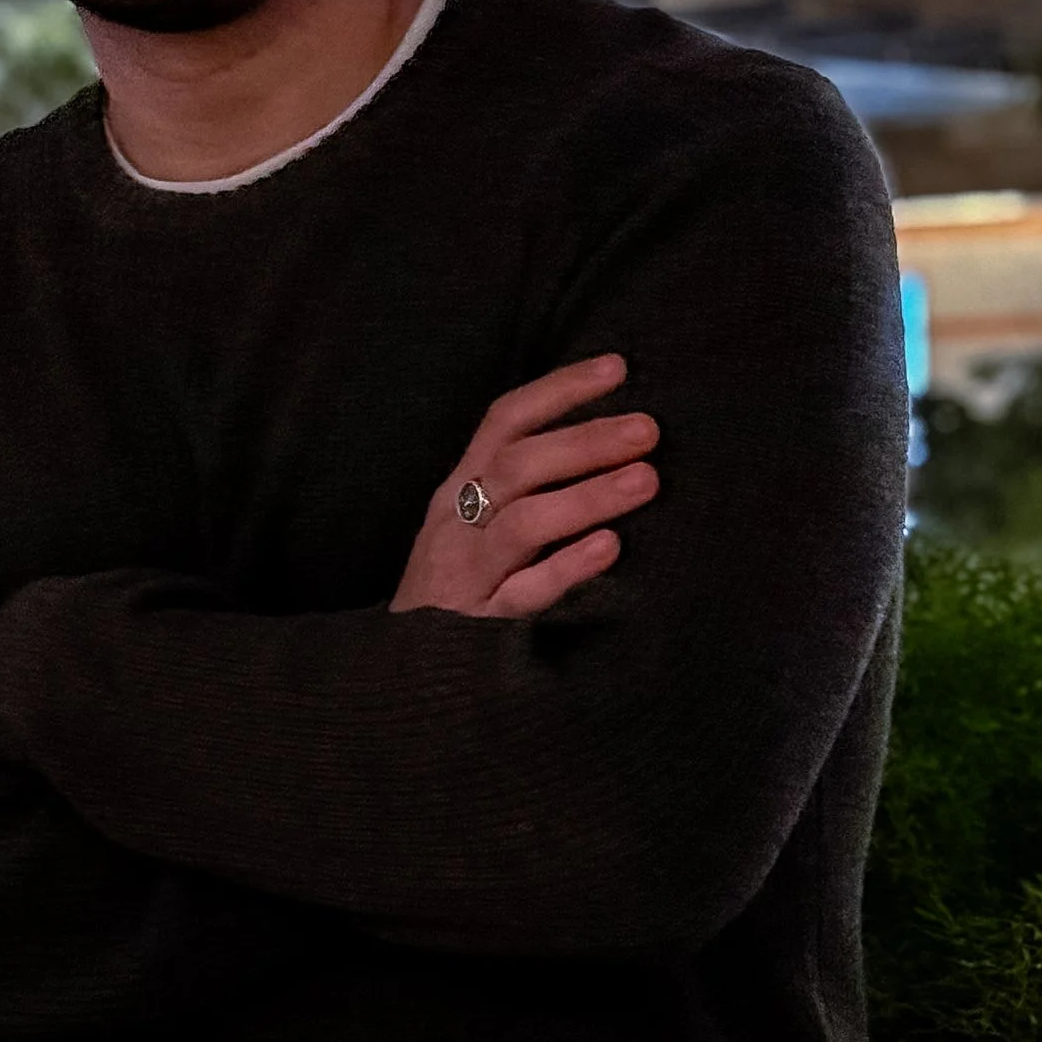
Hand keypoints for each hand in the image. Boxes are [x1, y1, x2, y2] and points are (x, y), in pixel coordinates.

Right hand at [391, 355, 658, 618]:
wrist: (393, 672)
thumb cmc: (455, 587)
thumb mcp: (470, 524)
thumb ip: (520, 485)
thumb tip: (607, 439)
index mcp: (460, 488)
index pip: (505, 421)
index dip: (559, 389)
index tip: (618, 369)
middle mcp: (457, 522)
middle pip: (517, 465)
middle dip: (585, 440)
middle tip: (648, 429)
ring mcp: (466, 573)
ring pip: (522, 523)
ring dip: (587, 496)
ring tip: (646, 480)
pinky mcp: (479, 626)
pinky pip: (524, 592)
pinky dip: (567, 567)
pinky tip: (610, 548)